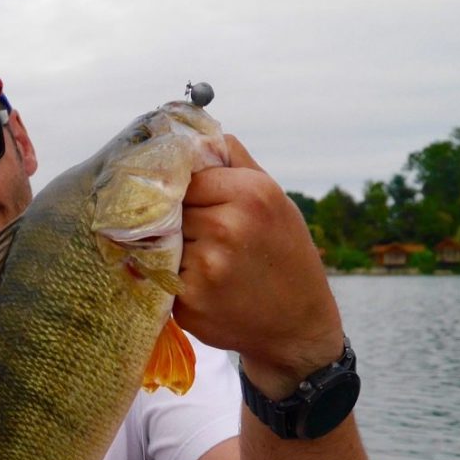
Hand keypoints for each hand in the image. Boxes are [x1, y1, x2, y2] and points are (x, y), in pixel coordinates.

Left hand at [175, 135, 343, 397]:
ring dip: (173, 249)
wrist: (298, 326)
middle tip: (198, 235)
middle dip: (176, 220)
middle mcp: (227, 227)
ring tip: (206, 261)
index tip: (188, 202)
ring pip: (162, 241)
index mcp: (250, 194)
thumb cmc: (285, 256)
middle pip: (169, 208)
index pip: (185, 176)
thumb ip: (235, 163)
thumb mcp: (274, 200)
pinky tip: (203, 285)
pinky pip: (162, 276)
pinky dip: (173, 279)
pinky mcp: (189, 301)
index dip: (184, 190)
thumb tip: (195, 132)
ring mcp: (206, 267)